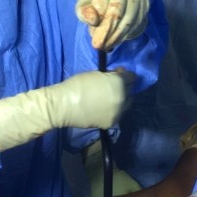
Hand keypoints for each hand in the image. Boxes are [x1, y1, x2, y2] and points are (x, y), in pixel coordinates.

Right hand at [0, 70, 134, 150]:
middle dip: (124, 88)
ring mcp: (118, 113)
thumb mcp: (96, 74)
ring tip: (107, 98)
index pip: (132, 78)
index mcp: (119, 83)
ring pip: (125, 105)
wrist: (64, 105)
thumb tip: (117, 76)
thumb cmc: (77, 84)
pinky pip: (116, 114)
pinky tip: (102, 108)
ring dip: (120, 100)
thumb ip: (110, 75)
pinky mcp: (111, 123)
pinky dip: (112, 111)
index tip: (118, 73)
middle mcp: (123, 98)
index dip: (125, 75)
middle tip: (113, 86)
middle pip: (130, 92)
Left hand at [76, 0, 148, 50]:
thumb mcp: (84, 2)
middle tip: (101, 46)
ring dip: (118, 35)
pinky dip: (128, 33)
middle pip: (118, 8)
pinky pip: (139, 19)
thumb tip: (94, 21)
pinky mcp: (147, 0)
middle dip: (108, 30)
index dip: (98, 20)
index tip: (94, 39)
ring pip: (130, 16)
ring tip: (108, 46)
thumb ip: (84, 11)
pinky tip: (118, 40)